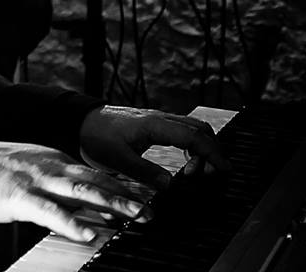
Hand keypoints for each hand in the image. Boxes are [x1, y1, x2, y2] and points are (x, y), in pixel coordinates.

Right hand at [0, 139, 149, 241]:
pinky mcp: (21, 196)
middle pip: (97, 179)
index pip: (98, 172)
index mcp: (57, 161)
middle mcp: (53, 167)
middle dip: (128, 195)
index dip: (125, 185)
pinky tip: (88, 233)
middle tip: (153, 210)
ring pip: (82, 190)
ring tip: (135, 217)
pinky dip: (71, 222)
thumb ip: (60, 184)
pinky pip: (50, 211)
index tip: (150, 198)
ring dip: (112, 203)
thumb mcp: (35, 171)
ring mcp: (38, 181)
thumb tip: (87, 203)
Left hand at [79, 106, 229, 189]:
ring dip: (202, 148)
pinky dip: (192, 145)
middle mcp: (159, 118)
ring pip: (193, 128)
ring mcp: (157, 119)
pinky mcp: (153, 124)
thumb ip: (145, 172)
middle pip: (200, 128)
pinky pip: (182, 130)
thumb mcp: (118, 159)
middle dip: (212, 151)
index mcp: (154, 125)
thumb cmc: (95, 138)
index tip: (224, 170)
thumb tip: (171, 186)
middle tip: (211, 176)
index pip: (194, 136)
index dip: (212, 153)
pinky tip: (187, 162)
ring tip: (196, 173)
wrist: (80, 122)